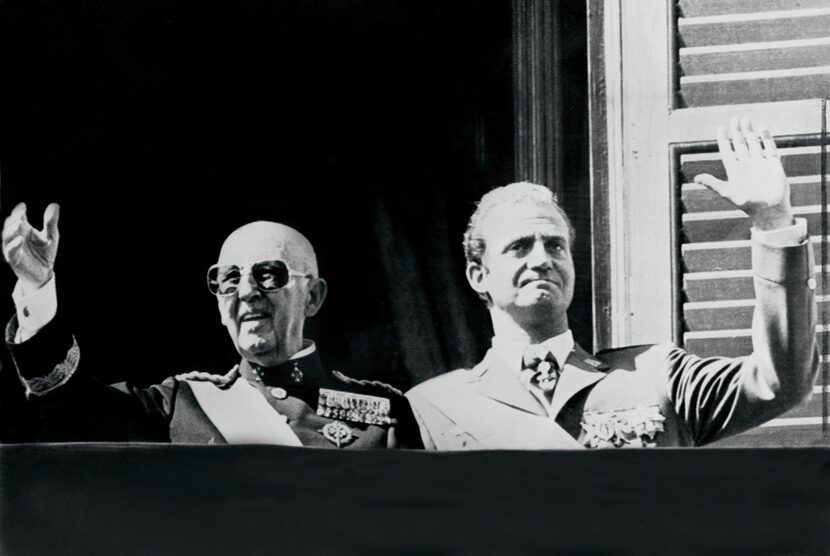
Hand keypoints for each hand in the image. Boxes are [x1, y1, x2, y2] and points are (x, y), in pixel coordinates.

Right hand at [2, 202, 59, 290]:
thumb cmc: (45, 252)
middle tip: (20, 215)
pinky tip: (20, 239)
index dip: (18, 211)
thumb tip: (54, 205)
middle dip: (13, 219)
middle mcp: (16, 237)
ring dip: (11, 230)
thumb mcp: (51, 236)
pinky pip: (11, 252)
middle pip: (10, 225)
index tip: (23, 206)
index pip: (17, 217)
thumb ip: (51, 222)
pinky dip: (14, 245)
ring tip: (19, 224)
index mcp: (24, 229)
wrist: (44, 272)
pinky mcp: (14, 260)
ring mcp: (13, 248)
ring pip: (6, 237)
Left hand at [694, 116, 792, 230]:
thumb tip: (695, 179)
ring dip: (750, 131)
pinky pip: (769, 147)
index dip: (723, 139)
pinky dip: (766, 138)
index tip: (720, 128)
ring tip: (745, 118)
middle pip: (740, 144)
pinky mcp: (772, 163)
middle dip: (737, 131)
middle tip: (735, 117)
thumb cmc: (746, 202)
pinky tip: (762, 128)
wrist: (768, 208)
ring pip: (753, 143)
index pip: (727, 150)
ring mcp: (759, 162)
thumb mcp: (727, 192)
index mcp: (734, 169)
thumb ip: (712, 184)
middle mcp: (746, 164)